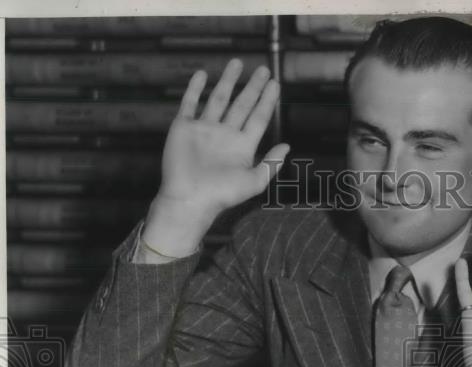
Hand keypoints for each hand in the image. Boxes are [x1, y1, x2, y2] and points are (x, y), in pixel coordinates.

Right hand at [154, 58, 289, 226]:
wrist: (189, 199)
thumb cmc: (222, 195)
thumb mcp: (254, 181)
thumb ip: (271, 164)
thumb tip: (287, 146)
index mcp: (243, 146)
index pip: (258, 117)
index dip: (267, 101)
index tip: (275, 84)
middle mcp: (225, 134)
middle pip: (242, 104)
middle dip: (252, 87)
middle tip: (263, 70)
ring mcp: (204, 129)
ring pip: (218, 99)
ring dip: (228, 81)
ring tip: (237, 63)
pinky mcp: (183, 127)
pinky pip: (190, 103)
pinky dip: (195, 89)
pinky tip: (203, 75)